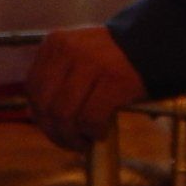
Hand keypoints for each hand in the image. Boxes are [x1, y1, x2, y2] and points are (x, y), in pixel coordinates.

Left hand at [26, 26, 146, 149]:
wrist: (153, 45)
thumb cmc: (112, 58)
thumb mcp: (77, 56)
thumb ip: (57, 79)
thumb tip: (37, 116)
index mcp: (56, 43)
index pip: (32, 88)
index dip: (40, 115)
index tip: (54, 129)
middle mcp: (68, 50)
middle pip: (46, 105)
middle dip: (55, 132)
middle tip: (70, 142)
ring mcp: (91, 63)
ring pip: (64, 115)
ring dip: (73, 137)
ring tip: (85, 140)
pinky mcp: (113, 80)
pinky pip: (91, 118)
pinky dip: (93, 132)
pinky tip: (101, 132)